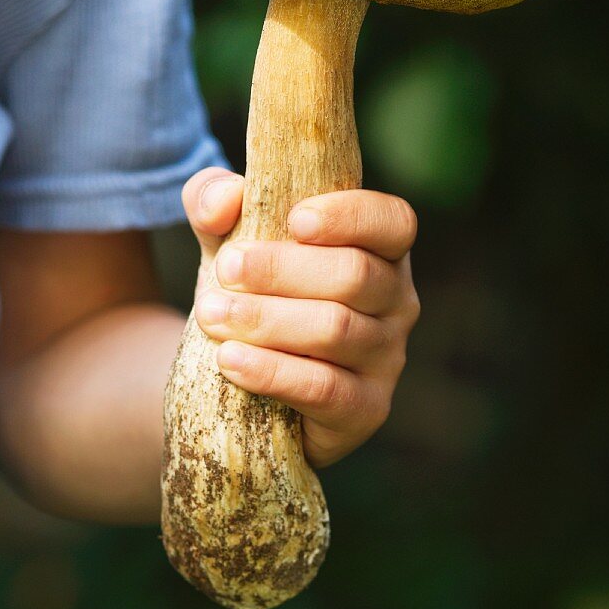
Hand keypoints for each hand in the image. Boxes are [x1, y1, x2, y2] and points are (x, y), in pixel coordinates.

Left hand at [183, 167, 419, 467]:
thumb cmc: (247, 286)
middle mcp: (397, 300)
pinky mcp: (365, 409)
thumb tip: (222, 202)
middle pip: (355, 275)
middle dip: (282, 270)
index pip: (392, 221)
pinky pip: (326, 389)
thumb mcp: (224, 234)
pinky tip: (230, 360)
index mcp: (380, 247)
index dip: (350, 217)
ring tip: (212, 315)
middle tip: (226, 269)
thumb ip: (214, 199)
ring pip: (337, 330)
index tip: (294, 219)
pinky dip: (273, 372)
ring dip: (267, 320)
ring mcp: (387, 357)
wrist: (237, 370)